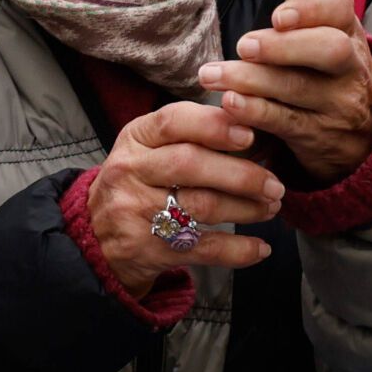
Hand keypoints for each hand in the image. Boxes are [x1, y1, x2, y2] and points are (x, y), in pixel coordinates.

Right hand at [85, 102, 282, 297]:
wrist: (97, 238)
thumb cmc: (136, 184)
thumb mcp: (145, 151)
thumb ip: (186, 136)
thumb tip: (245, 124)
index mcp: (134, 140)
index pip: (172, 122)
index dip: (213, 126)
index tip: (249, 134)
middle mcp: (131, 171)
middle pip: (190, 164)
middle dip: (240, 173)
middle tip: (274, 184)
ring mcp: (137, 211)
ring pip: (202, 206)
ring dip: (246, 208)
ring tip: (270, 207)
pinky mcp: (150, 248)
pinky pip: (204, 248)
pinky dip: (239, 249)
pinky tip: (260, 247)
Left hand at [196, 0, 371, 184]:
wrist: (364, 137)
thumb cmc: (320, 68)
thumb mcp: (312, 27)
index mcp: (345, 29)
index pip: (340, 8)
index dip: (309, 8)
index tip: (277, 14)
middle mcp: (349, 65)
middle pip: (329, 50)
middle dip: (283, 46)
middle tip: (244, 44)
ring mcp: (338, 104)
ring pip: (299, 90)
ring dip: (251, 80)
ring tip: (212, 74)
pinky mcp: (321, 137)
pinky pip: (288, 124)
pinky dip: (256, 113)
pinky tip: (229, 103)